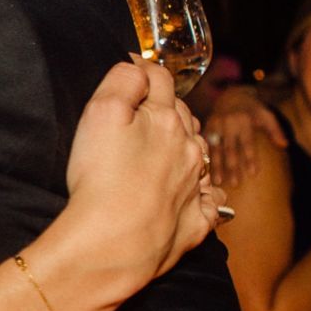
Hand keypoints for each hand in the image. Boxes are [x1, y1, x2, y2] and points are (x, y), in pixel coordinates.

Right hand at [66, 58, 224, 282]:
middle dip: (167, 107)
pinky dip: (206, 193)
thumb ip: (122, 81)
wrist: (114, 244)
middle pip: (183, 115)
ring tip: (171, 146)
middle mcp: (188, 149)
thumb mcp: (101, 113)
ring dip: (188, 145)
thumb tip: (138, 66)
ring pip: (200, 154)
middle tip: (146, 110)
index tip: (131, 67)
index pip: (160, 80)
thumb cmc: (101, 178)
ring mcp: (194, 187)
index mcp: (165, 119)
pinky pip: (209, 202)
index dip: (144, 68)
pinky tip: (199, 194)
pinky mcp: (195, 222)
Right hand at [202, 91, 284, 188]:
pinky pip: (206, 147)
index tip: (252, 173)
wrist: (231, 97)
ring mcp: (215, 126)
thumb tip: (285, 145)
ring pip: (216, 149)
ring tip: (218, 182)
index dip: (250, 157)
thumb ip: (275, 129)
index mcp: (243, 120)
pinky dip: (207, 160)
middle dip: (232, 167)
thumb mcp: (266, 114)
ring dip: (217, 167)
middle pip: (229, 148)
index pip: (247, 142)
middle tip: (235, 183)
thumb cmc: (253, 110)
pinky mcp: (206, 129)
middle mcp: (227, 123)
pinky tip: (207, 172)